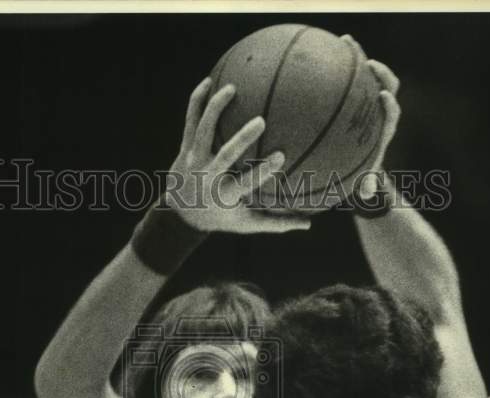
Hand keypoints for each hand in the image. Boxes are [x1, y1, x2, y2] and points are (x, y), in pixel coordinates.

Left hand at [165, 78, 310, 233]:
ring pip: (203, 130)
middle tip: (261, 122)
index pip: (245, 183)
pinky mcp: (185, 146)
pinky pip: (190, 119)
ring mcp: (193, 158)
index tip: (281, 156)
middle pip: (223, 156)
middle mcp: (207, 176)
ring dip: (215, 108)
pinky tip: (209, 80)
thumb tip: (309, 225)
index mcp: (224, 194)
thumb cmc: (221, 215)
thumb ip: (276, 223)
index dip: (261, 171)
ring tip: (232, 87)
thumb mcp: (246, 223)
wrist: (180, 211)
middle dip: (241, 139)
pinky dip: (197, 100)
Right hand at [340, 35, 401, 199]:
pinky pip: (349, 75)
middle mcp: (379, 110)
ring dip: (359, 57)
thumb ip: (365, 186)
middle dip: (381, 73)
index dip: (390, 104)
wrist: (361, 161)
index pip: (392, 113)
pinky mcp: (356, 94)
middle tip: (369, 64)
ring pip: (368, 75)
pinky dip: (341, 62)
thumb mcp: (361, 180)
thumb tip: (366, 194)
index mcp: (384, 128)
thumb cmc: (361, 172)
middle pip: (388, 85)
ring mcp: (368, 99)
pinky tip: (324, 50)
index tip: (382, 96)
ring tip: (346, 42)